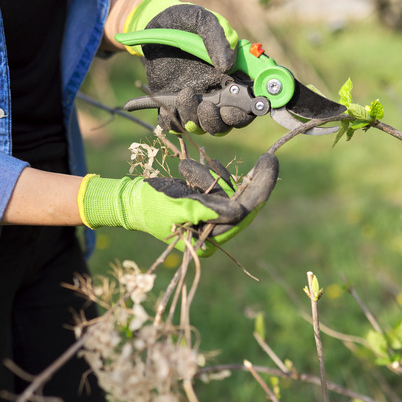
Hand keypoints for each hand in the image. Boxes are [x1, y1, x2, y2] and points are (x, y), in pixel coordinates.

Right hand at [78, 153, 278, 255]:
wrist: (131, 200)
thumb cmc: (151, 205)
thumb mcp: (179, 206)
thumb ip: (208, 210)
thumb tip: (239, 212)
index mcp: (209, 242)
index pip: (243, 216)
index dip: (260, 191)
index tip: (270, 166)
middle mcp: (214, 233)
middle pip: (244, 204)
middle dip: (253, 181)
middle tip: (269, 159)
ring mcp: (212, 219)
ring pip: (230, 191)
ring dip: (212, 176)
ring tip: (186, 172)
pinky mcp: (208, 204)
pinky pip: (219, 186)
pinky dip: (209, 174)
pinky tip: (187, 170)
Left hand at [122, 0, 253, 135]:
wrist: (152, 24)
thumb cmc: (184, 21)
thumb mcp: (202, 21)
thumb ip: (217, 39)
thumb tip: (228, 66)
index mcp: (233, 74)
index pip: (249, 103)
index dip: (245, 113)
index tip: (230, 109)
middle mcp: (217, 91)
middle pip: (227, 122)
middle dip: (217, 121)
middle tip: (205, 106)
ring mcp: (196, 100)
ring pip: (203, 126)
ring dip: (194, 119)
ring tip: (183, 94)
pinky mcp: (174, 104)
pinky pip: (175, 124)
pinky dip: (172, 122)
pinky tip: (168, 106)